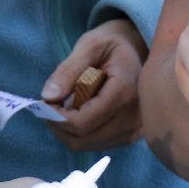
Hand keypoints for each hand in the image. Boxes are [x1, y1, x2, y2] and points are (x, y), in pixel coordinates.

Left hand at [40, 19, 147, 151]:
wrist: (142, 47)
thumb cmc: (115, 42)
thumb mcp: (90, 45)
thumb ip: (68, 70)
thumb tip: (48, 96)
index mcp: (124, 93)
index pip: (82, 123)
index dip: (56, 117)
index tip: (46, 101)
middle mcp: (134, 117)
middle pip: (82, 139)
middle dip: (59, 125)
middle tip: (52, 104)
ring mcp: (136, 129)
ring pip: (88, 145)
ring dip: (69, 131)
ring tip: (67, 106)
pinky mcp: (133, 134)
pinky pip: (98, 144)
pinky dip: (82, 134)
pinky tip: (82, 113)